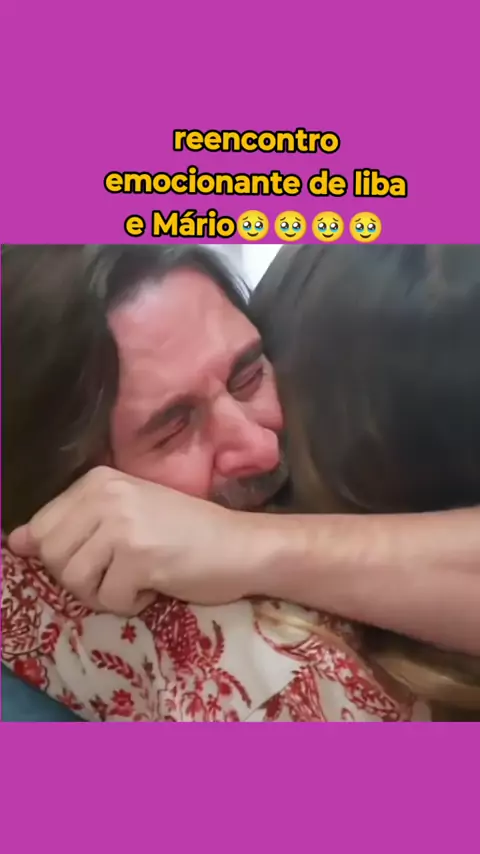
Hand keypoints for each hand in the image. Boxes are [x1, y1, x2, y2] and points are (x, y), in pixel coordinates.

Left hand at [8, 467, 265, 614]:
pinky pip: (109, 599)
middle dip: (84, 578)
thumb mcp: (123, 518)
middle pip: (53, 558)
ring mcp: (122, 523)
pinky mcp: (139, 555)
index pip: (41, 529)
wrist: (242, 545)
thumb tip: (14, 542)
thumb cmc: (184, 534)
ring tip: (141, 575)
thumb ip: (71, 526)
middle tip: (123, 569)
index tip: (104, 557)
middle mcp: (105, 494)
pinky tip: (159, 583)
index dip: (66, 557)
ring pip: (75, 581)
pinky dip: (133, 603)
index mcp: (97, 480)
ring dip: (107, 592)